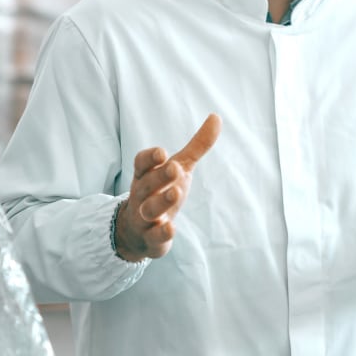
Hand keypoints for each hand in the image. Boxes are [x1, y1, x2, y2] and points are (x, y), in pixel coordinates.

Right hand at [114, 114, 221, 261]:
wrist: (138, 231)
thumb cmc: (162, 191)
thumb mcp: (180, 167)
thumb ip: (197, 145)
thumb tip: (217, 116)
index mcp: (146, 175)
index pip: (142, 163)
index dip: (150, 158)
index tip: (162, 152)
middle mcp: (142, 195)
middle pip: (147, 184)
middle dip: (160, 176)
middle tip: (174, 168)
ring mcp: (144, 217)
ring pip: (149, 210)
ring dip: (161, 202)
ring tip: (176, 193)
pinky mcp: (151, 238)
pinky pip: (153, 236)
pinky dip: (161, 233)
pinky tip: (171, 228)